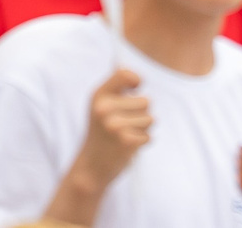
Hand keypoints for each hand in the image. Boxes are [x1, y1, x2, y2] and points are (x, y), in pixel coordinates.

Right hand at [70, 69, 152, 191]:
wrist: (91, 167)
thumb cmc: (100, 134)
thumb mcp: (100, 107)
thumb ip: (116, 88)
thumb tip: (137, 76)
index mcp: (98, 96)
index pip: (124, 74)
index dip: (136, 80)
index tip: (135, 89)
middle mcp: (104, 108)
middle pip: (146, 101)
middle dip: (141, 114)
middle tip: (123, 126)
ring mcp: (114, 125)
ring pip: (150, 119)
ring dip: (142, 129)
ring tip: (125, 136)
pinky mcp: (126, 141)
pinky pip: (149, 136)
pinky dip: (142, 142)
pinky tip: (127, 147)